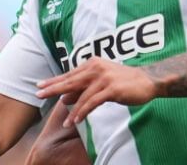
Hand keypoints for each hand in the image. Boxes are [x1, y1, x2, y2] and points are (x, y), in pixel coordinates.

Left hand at [36, 58, 156, 124]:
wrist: (148, 80)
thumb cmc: (123, 81)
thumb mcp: (101, 82)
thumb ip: (83, 88)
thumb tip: (63, 98)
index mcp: (92, 64)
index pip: (69, 74)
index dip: (54, 81)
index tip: (40, 86)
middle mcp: (96, 68)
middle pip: (71, 81)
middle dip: (54, 89)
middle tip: (38, 95)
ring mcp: (104, 78)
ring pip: (82, 95)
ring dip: (72, 110)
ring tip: (65, 123)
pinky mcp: (112, 89)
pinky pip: (93, 102)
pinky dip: (84, 111)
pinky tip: (77, 120)